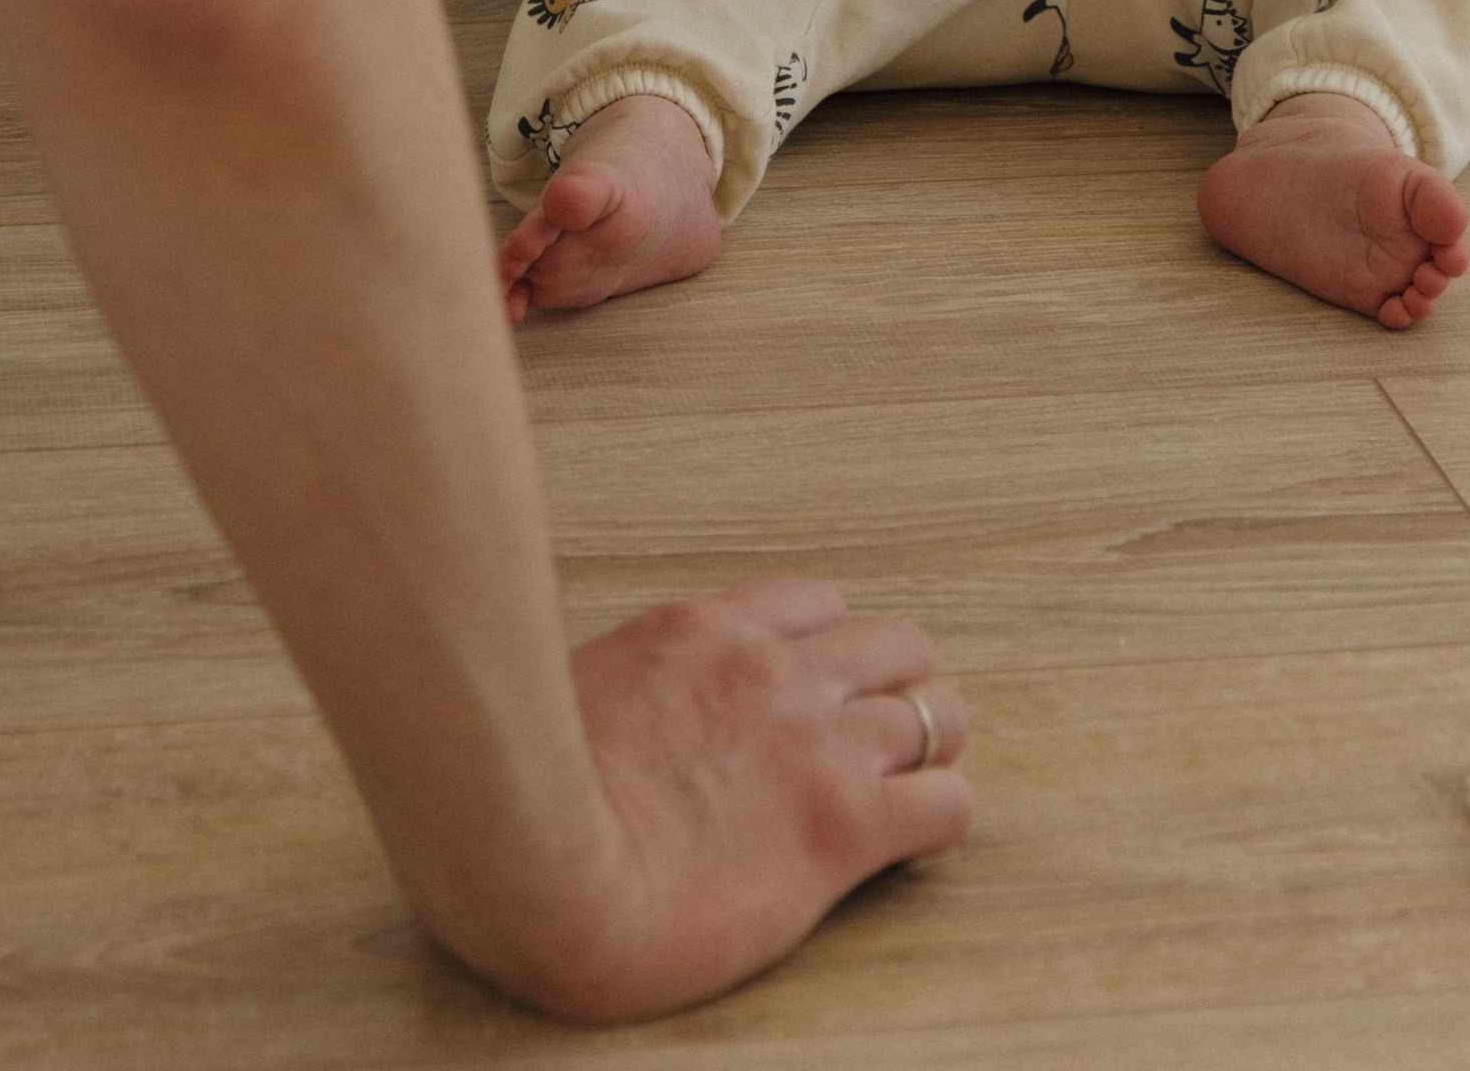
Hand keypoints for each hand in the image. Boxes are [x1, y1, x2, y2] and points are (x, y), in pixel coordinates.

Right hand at [534, 581, 969, 1024]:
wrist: (535, 862)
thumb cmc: (524, 796)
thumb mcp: (573, 693)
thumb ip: (629, 689)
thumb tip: (621, 711)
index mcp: (703, 631)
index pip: (815, 606)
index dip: (829, 653)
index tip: (819, 694)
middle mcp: (774, 669)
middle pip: (895, 645)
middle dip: (893, 690)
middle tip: (874, 744)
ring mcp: (816, 741)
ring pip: (937, 713)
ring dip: (928, 749)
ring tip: (910, 790)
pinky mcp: (843, 823)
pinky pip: (945, 804)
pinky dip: (937, 821)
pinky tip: (911, 847)